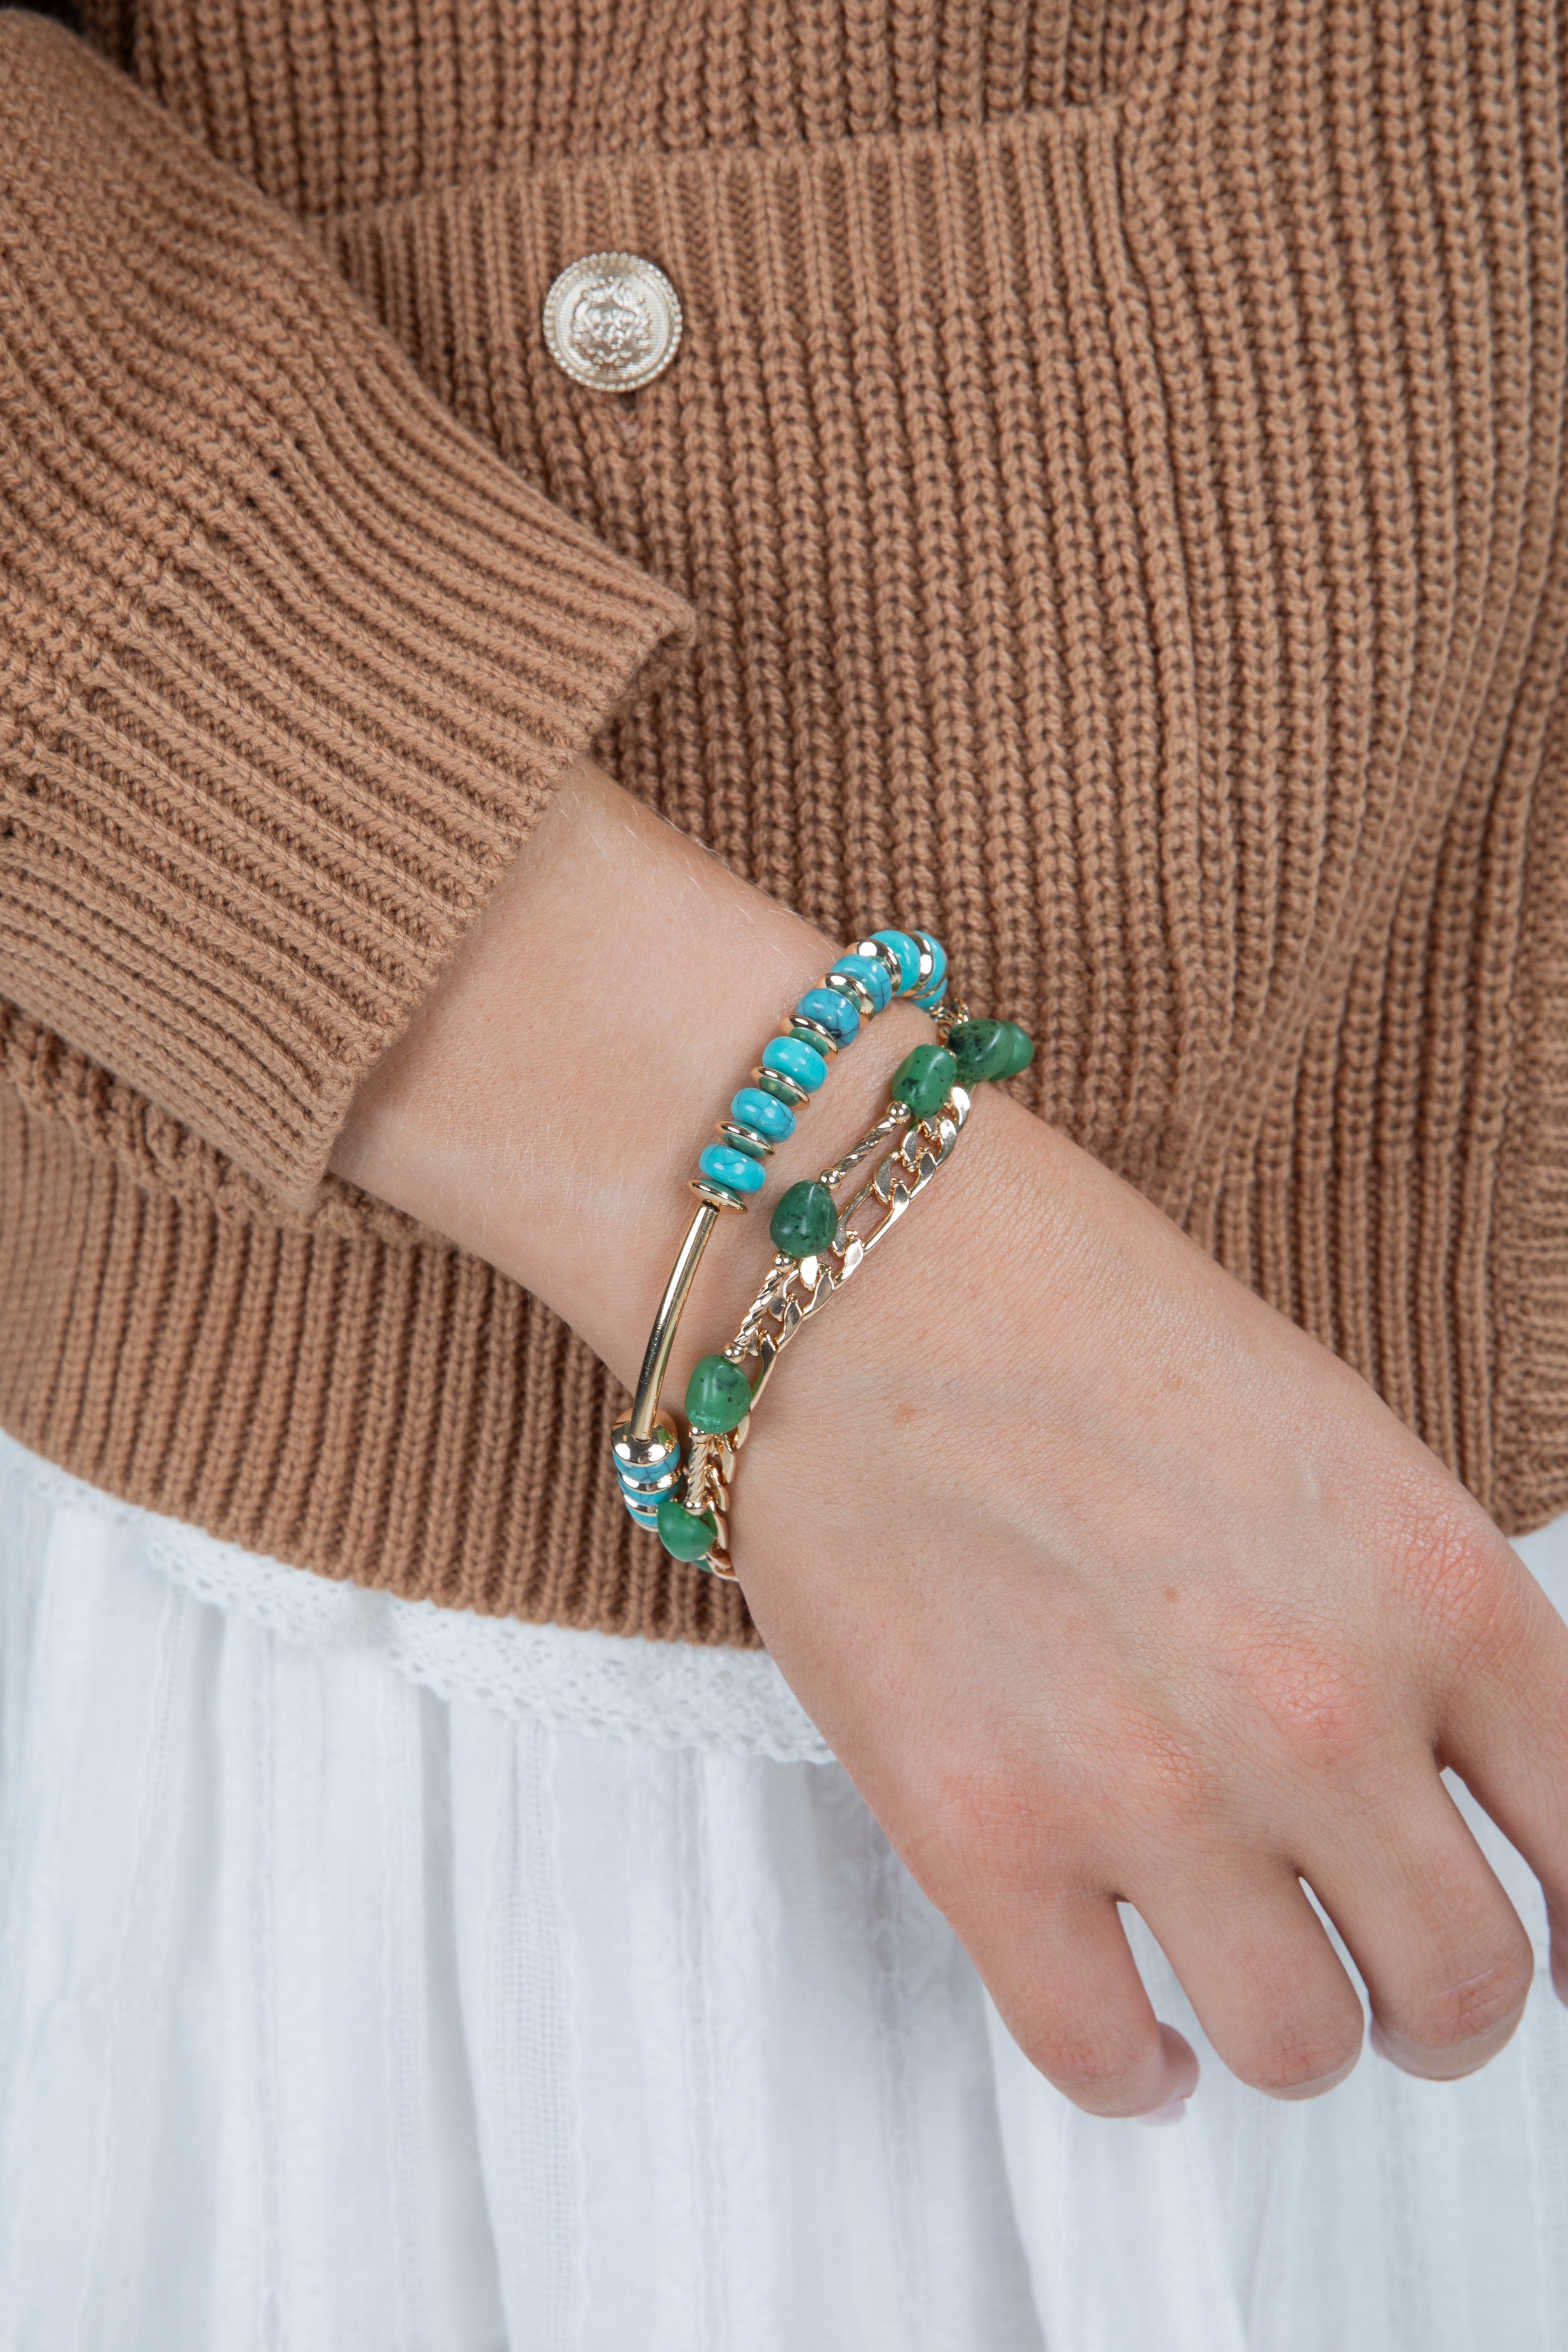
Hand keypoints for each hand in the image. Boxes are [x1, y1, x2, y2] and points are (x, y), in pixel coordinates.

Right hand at [728, 1082, 1567, 2112]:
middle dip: (1432, 2003)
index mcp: (1436, 1590)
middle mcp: (1319, 1711)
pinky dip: (1132, 2069)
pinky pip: (1105, 2060)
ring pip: (1300, 2049)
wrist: (864, 1273)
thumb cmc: (1086, 1324)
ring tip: (1242, 1976)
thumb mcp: (1337, 1445)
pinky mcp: (982, 1835)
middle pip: (1462, 1992)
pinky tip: (1130, 2025)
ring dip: (1287, 2031)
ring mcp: (1148, 1786)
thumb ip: (1420, 1628)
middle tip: (1377, 1967)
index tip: (1528, 1939)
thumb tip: (1459, 1797)